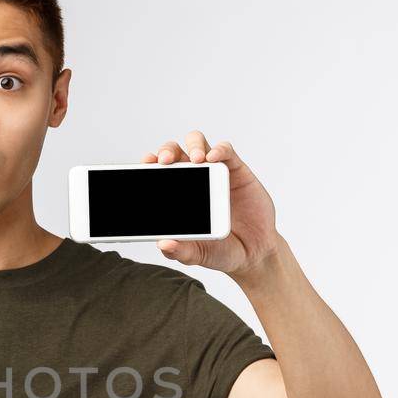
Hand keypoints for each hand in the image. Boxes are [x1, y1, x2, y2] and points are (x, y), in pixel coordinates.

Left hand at [142, 132, 279, 277]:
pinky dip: (219, 150)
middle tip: (164, 162)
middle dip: (166, 151)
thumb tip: (163, 243)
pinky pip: (226, 151)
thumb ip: (180, 250)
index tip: (145, 163)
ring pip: (198, 143)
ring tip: (195, 160)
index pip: (158, 171)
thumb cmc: (221, 250)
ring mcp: (214, 173)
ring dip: (193, 145)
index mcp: (177, 195)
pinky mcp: (236, 170)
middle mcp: (193, 179)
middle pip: (175, 152)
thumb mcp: (198, 254)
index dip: (150, 163)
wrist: (253, 253)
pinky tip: (213, 158)